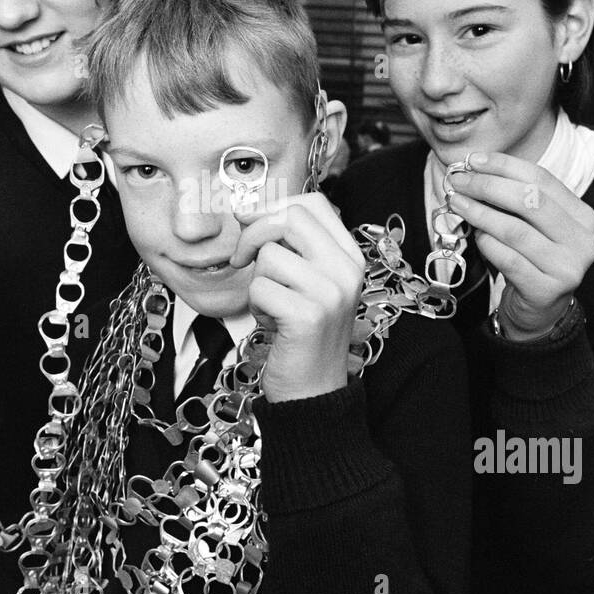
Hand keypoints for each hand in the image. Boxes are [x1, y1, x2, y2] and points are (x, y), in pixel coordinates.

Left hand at [229, 193, 364, 402]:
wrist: (315, 390)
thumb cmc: (302, 333)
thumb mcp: (308, 281)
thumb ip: (291, 245)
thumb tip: (247, 208)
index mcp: (350, 256)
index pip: (312, 204)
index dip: (273, 205)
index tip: (250, 220)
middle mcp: (347, 270)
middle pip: (289, 217)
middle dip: (253, 233)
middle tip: (243, 259)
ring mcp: (330, 292)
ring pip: (268, 255)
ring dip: (257, 281)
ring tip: (272, 305)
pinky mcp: (308, 315)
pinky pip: (258, 288)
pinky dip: (255, 307)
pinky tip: (272, 325)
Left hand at [446, 151, 593, 339]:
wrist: (539, 310)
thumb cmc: (531, 259)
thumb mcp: (531, 225)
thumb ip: (514, 199)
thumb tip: (473, 170)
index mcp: (581, 215)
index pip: (541, 179)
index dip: (505, 165)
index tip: (474, 160)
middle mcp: (582, 239)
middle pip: (530, 200)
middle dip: (488, 186)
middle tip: (460, 182)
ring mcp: (568, 266)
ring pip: (516, 230)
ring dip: (480, 213)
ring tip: (458, 204)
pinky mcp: (547, 289)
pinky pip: (508, 259)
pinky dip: (487, 244)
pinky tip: (475, 236)